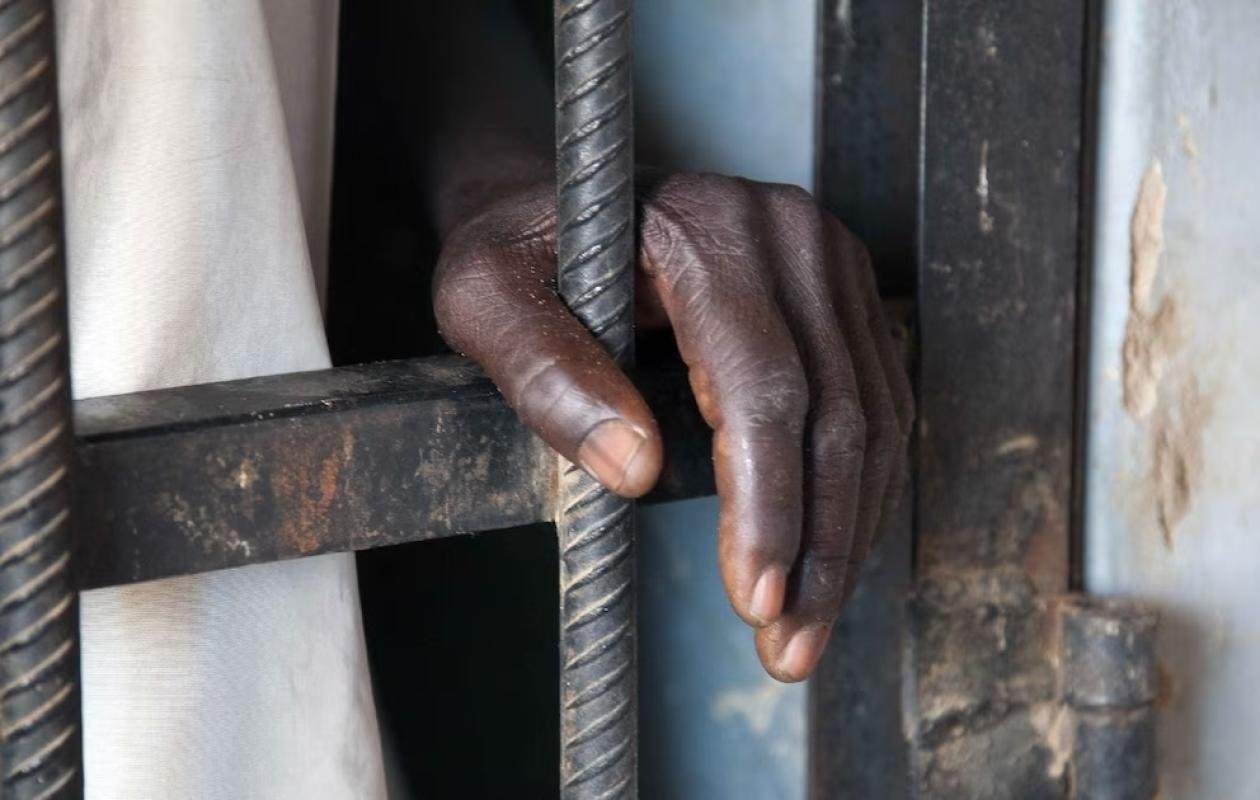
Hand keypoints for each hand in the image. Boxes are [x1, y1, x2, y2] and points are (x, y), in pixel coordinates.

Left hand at [434, 173, 912, 681]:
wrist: (574, 202)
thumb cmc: (523, 252)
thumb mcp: (486, 296)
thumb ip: (544, 371)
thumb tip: (633, 466)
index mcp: (705, 224)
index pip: (760, 381)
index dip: (763, 499)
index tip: (751, 594)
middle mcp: (790, 233)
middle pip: (834, 410)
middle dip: (817, 545)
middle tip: (788, 644)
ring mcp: (830, 262)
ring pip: (871, 418)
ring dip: (846, 535)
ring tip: (804, 626)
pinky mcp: (845, 298)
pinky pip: (878, 405)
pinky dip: (857, 493)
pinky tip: (828, 556)